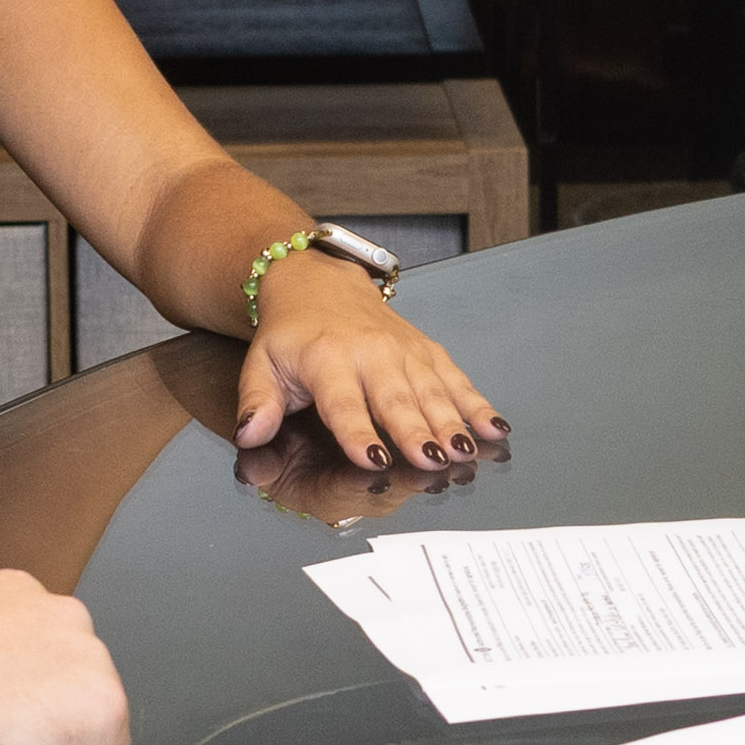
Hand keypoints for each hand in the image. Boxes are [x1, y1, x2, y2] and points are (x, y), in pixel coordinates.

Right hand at [0, 569, 130, 744]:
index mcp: (14, 591)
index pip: (34, 638)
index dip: (15, 679)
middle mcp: (64, 614)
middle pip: (71, 671)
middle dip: (45, 702)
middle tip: (2, 732)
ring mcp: (92, 661)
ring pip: (90, 714)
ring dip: (61, 738)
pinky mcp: (108, 712)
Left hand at [238, 259, 506, 473]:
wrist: (319, 282)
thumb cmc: (291, 334)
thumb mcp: (261, 364)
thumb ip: (257, 402)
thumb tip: (249, 433)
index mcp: (327, 358)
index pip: (343, 403)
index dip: (358, 433)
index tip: (374, 460)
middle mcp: (371, 353)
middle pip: (397, 399)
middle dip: (417, 432)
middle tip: (434, 462)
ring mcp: (404, 350)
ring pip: (432, 391)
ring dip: (453, 422)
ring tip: (466, 452)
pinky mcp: (427, 350)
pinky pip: (456, 379)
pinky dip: (478, 403)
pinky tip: (495, 428)